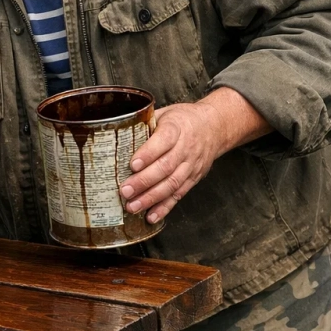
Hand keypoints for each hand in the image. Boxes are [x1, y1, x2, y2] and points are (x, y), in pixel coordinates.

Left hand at [119, 87, 270, 223]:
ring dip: (151, 198)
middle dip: (144, 181)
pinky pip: (179, 195)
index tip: (132, 164)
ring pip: (172, 184)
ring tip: (132, 207)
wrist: (215, 127)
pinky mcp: (193, 179)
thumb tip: (116, 131)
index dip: (148, 153)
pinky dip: (165, 207)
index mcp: (177, 128)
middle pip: (166, 167)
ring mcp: (191, 165)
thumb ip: (145, 123)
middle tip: (125, 191)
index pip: (164, 140)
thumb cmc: (183, 119)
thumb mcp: (166, 113)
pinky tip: (151, 216)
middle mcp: (186, 148)